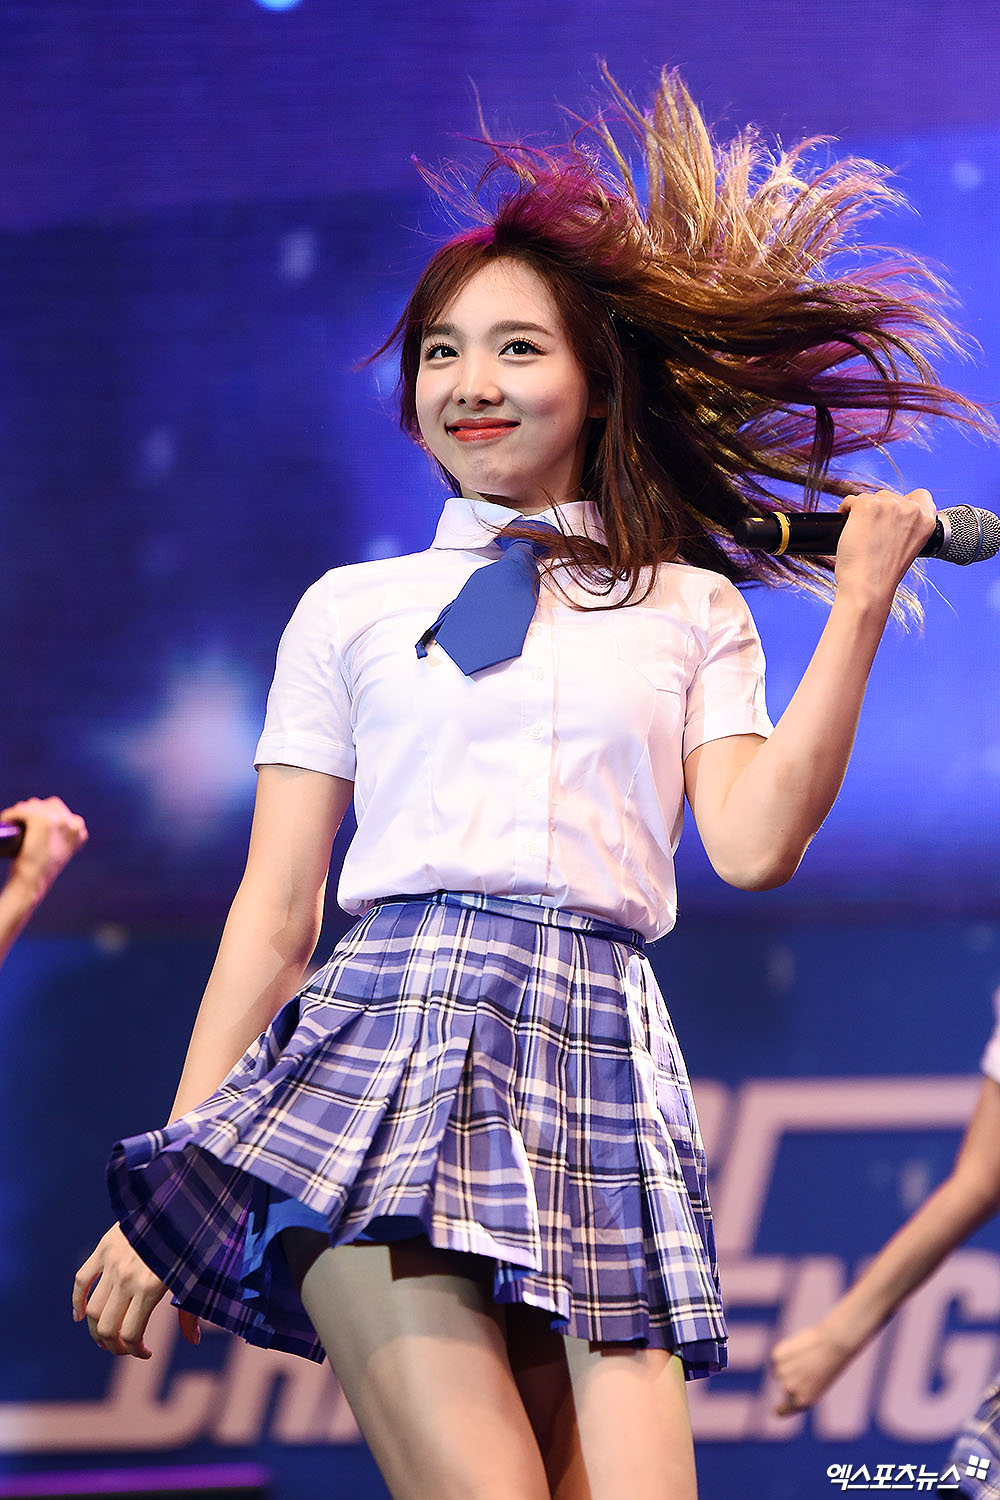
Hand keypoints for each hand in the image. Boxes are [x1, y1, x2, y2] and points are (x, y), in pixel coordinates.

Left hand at [2, 796, 87, 903]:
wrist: (32, 884)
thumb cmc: (40, 872)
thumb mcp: (58, 853)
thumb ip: (59, 839)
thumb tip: (49, 831)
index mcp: (80, 831)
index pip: (59, 810)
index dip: (44, 814)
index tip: (31, 824)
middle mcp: (73, 823)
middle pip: (47, 804)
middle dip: (32, 811)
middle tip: (19, 824)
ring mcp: (57, 820)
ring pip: (32, 805)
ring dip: (21, 811)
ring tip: (13, 823)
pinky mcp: (40, 820)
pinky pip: (20, 810)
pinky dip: (10, 814)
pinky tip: (6, 821)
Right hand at [73, 1222, 199, 1357]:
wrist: (179, 1200)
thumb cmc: (191, 1243)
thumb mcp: (193, 1277)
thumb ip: (189, 1311)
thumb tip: (196, 1340)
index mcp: (151, 1287)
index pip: (130, 1334)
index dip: (135, 1351)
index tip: (145, 1352)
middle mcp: (127, 1277)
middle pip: (107, 1328)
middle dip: (114, 1347)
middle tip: (125, 1348)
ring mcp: (112, 1262)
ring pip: (92, 1310)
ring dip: (97, 1331)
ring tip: (108, 1336)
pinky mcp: (104, 1247)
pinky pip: (81, 1280)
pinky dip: (77, 1301)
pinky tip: (80, 1316)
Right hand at [771, 1319, 857, 1414]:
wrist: (834, 1344)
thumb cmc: (832, 1362)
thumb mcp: (819, 1381)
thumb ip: (802, 1385)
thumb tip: (784, 1377)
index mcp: (803, 1401)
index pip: (785, 1410)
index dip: (781, 1410)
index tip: (775, 1411)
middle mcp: (790, 1390)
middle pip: (785, 1385)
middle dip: (793, 1376)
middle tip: (811, 1365)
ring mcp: (782, 1374)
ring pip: (780, 1369)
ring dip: (788, 1363)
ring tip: (806, 1355)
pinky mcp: (777, 1357)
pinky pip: (777, 1356)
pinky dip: (785, 1351)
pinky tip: (799, 1347)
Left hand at [833, 488, 936, 609]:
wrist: (868, 587)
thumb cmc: (883, 574)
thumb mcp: (907, 548)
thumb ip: (905, 527)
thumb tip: (887, 515)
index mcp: (926, 522)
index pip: (921, 496)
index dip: (904, 502)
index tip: (892, 514)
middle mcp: (911, 510)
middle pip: (890, 496)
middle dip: (878, 510)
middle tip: (870, 534)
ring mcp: (889, 505)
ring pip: (870, 498)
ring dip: (862, 512)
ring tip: (860, 537)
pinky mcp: (866, 506)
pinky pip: (851, 500)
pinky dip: (845, 511)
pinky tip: (846, 530)